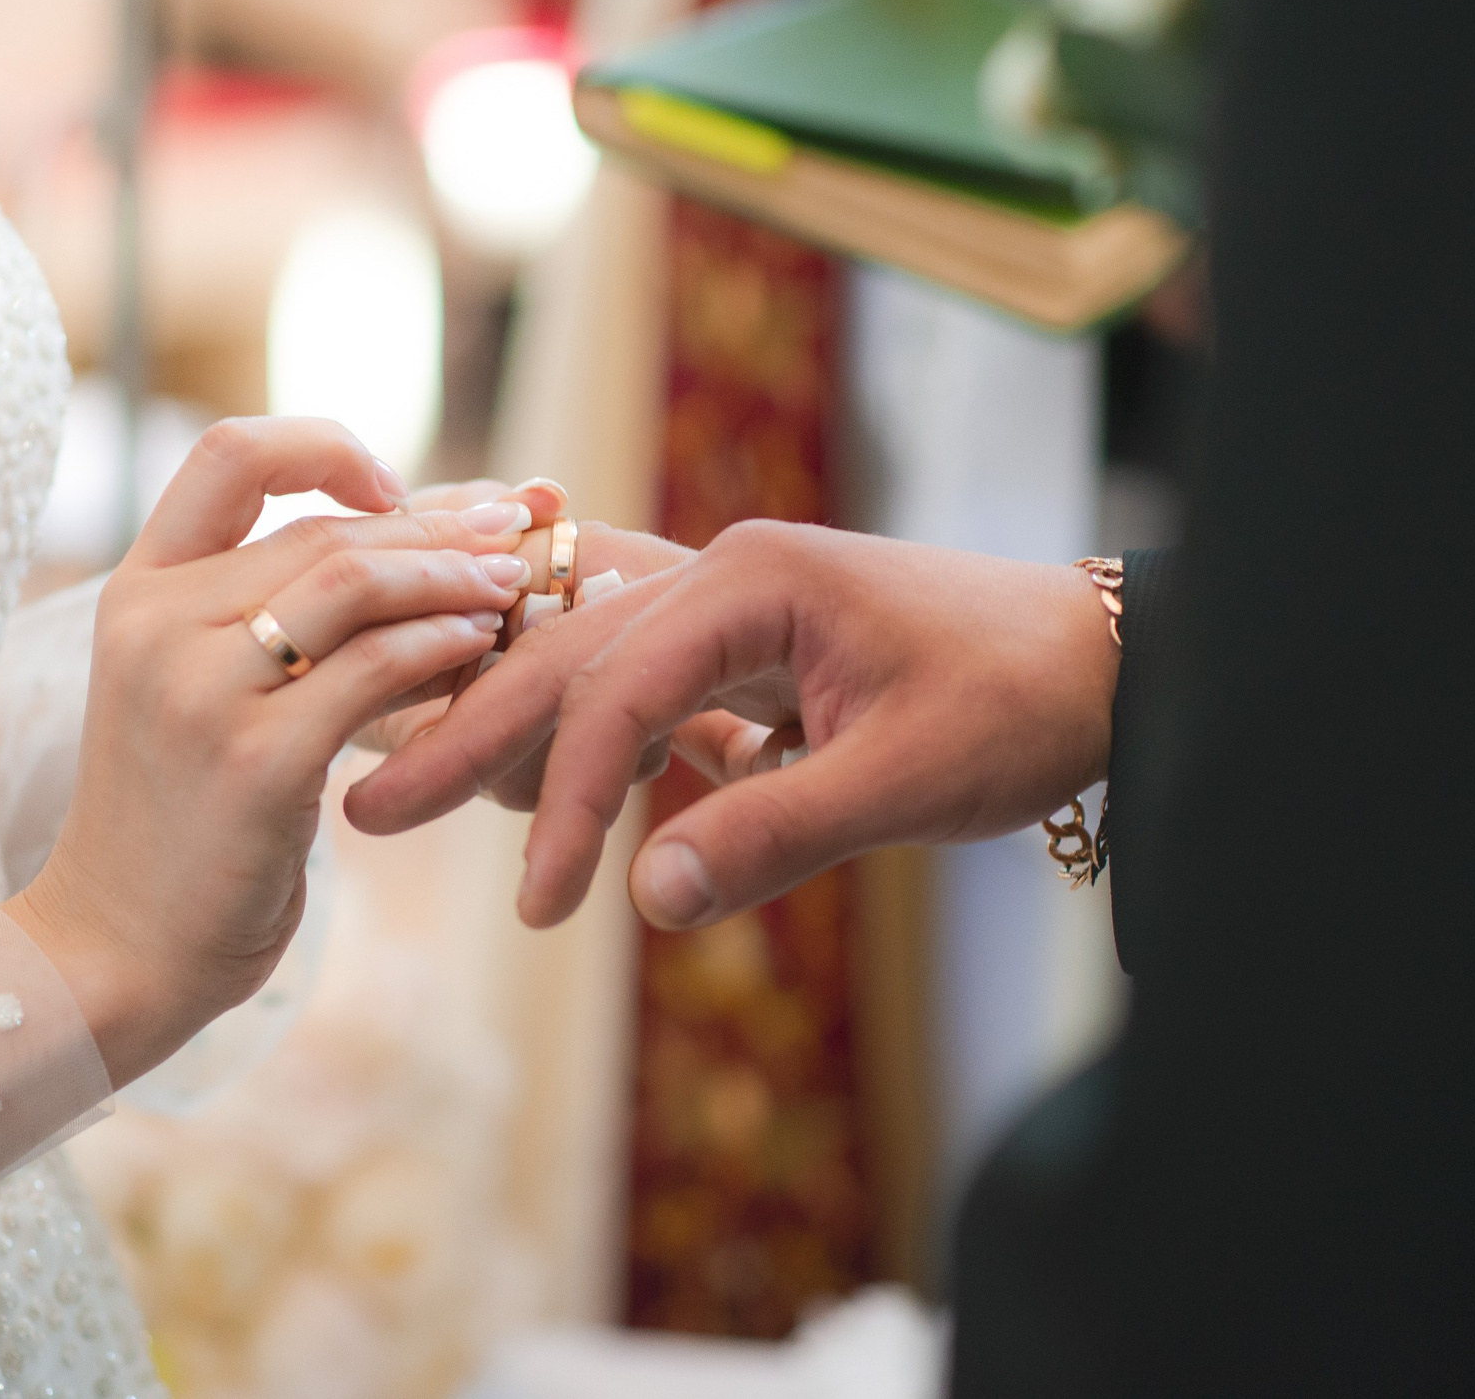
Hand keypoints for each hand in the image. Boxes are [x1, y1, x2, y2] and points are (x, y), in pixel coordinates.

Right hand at [5, 419, 540, 1083]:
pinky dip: (441, 645)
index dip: (326, 447)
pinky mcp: (253, 761)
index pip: (230, 454)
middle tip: (516, 524)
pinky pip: (373, 670)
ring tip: (516, 583)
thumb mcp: (195, 696)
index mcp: (136, 591)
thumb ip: (265, 617)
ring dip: (452, 573)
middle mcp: (156, 624)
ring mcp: (199, 691)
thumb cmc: (181, 825)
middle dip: (436, 520)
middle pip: (322, 527)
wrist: (115, 951)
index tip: (396, 484)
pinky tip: (481, 647)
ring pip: (354, 582)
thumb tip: (404, 540)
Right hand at [343, 521, 1119, 930]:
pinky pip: (633, 678)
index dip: (564, 799)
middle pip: (564, 652)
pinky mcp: (744, 640)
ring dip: (507, 728)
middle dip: (465, 734)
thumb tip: (646, 903)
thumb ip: (774, 834)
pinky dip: (580, 734)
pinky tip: (535, 787)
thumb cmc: (1021, 702)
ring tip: (414, 793)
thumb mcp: (906, 778)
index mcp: (752, 576)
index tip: (543, 905)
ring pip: (584, 659)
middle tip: (368, 813)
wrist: (1106, 657)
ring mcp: (729, 598)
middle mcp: (723, 570)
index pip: (613, 686)